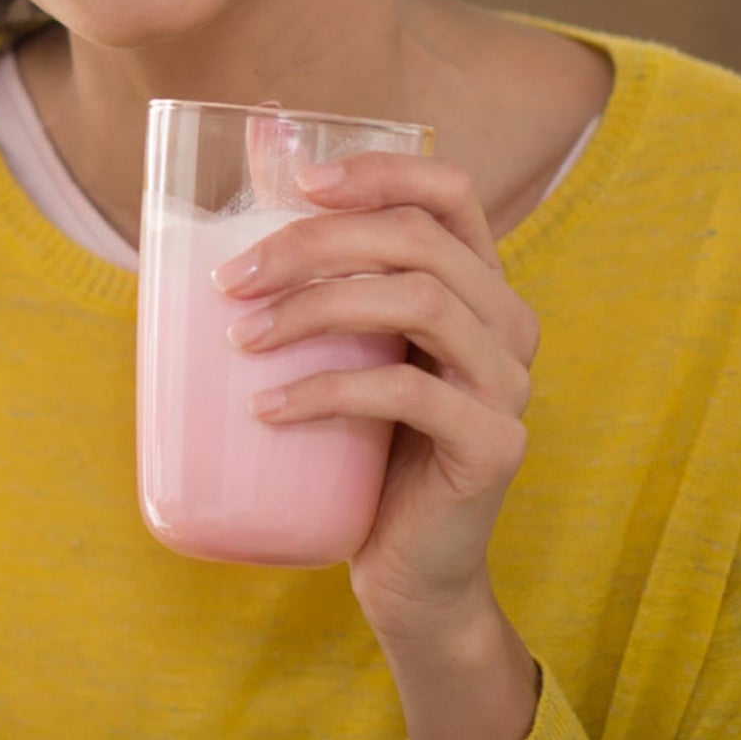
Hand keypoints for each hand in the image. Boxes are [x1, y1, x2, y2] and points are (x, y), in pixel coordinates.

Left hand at [214, 152, 540, 641]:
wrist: (410, 567)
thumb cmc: (364, 441)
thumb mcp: (348, 347)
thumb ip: (324, 278)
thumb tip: (239, 183)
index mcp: (477, 283)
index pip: (451, 191)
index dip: (381, 172)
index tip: (300, 183)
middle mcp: (507, 321)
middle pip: (417, 242)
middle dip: (313, 244)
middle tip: (231, 278)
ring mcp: (509, 383)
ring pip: (418, 302)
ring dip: (315, 308)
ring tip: (241, 338)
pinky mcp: (492, 444)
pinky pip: (405, 392)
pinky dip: (325, 390)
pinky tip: (266, 408)